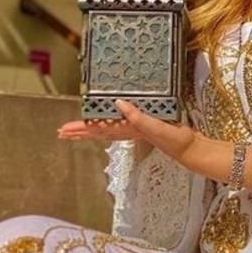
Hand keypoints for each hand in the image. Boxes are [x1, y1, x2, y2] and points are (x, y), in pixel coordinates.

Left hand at [58, 100, 198, 165]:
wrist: (190, 148)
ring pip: (106, 129)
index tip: (65, 130)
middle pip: (98, 131)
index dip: (81, 129)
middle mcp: (128, 131)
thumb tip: (118, 103)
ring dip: (91, 130)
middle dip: (80, 131)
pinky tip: (107, 123)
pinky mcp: (144, 126)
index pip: (98, 129)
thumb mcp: (156, 127)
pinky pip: (119, 125)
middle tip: (62, 132)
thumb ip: (137, 117)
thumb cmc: (174, 140)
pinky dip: (109, 124)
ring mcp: (135, 129)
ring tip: (77, 130)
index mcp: (127, 129)